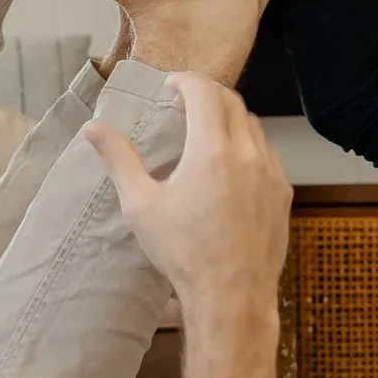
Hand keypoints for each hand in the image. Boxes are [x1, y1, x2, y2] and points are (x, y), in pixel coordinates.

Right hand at [83, 73, 290, 314]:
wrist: (231, 296)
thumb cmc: (183, 253)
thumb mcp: (141, 206)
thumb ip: (119, 160)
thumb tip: (94, 129)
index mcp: (211, 151)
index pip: (205, 92)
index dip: (186, 81)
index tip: (170, 84)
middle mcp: (248, 154)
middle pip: (233, 103)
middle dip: (207, 94)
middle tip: (183, 101)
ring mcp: (272, 173)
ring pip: (253, 127)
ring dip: (229, 118)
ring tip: (205, 131)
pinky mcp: (283, 194)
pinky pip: (267, 154)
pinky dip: (247, 145)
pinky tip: (229, 165)